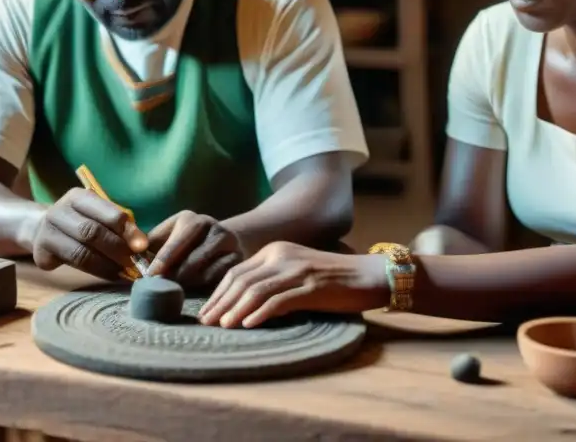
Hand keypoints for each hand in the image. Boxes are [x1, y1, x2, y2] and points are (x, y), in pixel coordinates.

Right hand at [31, 187, 148, 279]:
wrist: (42, 229)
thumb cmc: (81, 221)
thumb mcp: (97, 213)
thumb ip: (117, 224)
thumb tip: (142, 245)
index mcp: (77, 197)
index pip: (107, 211)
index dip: (127, 230)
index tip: (142, 246)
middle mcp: (58, 211)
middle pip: (92, 232)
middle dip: (117, 249)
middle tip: (134, 263)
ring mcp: (46, 233)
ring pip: (81, 253)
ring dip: (107, 265)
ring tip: (124, 272)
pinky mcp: (41, 255)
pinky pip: (72, 266)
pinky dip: (95, 272)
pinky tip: (110, 275)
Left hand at [146, 210, 244, 288]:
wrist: (224, 238)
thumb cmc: (185, 241)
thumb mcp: (168, 235)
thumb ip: (151, 245)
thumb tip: (133, 258)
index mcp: (190, 219)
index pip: (176, 241)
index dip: (163, 260)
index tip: (151, 275)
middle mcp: (211, 226)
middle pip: (192, 258)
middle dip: (176, 275)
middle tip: (162, 287)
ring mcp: (227, 241)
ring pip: (206, 270)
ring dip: (189, 283)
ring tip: (176, 290)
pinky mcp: (237, 257)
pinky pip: (219, 277)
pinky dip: (205, 284)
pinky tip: (195, 288)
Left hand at [198, 241, 388, 328]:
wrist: (370, 274)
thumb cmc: (333, 278)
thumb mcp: (296, 271)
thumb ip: (272, 281)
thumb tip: (242, 304)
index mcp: (276, 251)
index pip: (237, 271)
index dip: (218, 293)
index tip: (206, 312)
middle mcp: (282, 256)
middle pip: (241, 280)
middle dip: (220, 302)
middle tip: (205, 322)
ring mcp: (297, 270)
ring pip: (256, 289)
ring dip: (235, 309)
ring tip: (222, 326)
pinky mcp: (312, 286)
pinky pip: (280, 300)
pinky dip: (261, 312)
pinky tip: (249, 324)